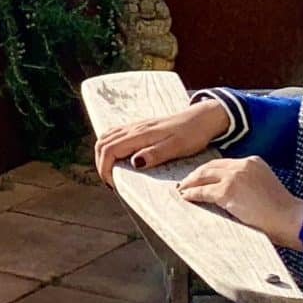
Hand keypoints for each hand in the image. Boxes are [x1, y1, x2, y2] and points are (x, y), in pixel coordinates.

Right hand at [94, 94, 227, 184]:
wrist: (202, 118)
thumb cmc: (192, 134)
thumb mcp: (177, 147)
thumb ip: (155, 154)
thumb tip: (133, 163)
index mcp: (141, 134)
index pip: (109, 149)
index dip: (104, 168)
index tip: (112, 184)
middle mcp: (135, 128)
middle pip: (103, 142)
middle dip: (100, 164)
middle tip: (110, 182)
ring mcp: (136, 126)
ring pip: (107, 136)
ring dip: (103, 154)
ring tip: (112, 173)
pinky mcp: (140, 126)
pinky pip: (116, 133)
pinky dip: (109, 146)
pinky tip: (118, 158)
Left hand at [175, 155, 302, 251]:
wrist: (290, 218)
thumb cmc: (282, 211)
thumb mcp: (264, 188)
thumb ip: (247, 185)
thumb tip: (229, 195)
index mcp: (253, 162)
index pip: (225, 164)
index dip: (210, 171)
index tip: (201, 177)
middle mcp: (243, 164)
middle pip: (211, 166)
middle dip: (197, 174)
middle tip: (186, 182)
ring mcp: (235, 176)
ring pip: (204, 176)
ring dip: (191, 183)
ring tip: (183, 190)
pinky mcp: (228, 190)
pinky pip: (203, 192)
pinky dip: (193, 194)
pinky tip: (186, 198)